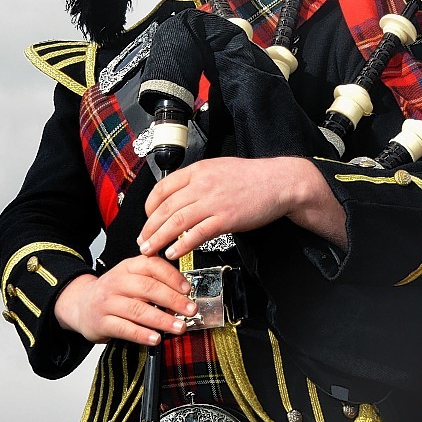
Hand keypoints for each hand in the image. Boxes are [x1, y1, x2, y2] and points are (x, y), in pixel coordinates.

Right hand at [52, 255, 196, 345]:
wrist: (81, 304)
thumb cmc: (113, 292)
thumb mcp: (130, 277)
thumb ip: (153, 280)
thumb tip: (184, 292)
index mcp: (128, 267)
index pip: (152, 265)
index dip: (172, 277)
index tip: (187, 289)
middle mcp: (116, 282)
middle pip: (148, 288)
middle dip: (173, 300)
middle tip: (190, 310)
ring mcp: (107, 302)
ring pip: (138, 310)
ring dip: (162, 320)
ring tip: (179, 327)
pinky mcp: (102, 322)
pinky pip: (124, 328)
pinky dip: (142, 334)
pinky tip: (156, 339)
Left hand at [138, 156, 345, 260]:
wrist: (280, 182)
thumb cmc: (252, 177)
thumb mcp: (219, 168)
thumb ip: (199, 179)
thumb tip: (180, 194)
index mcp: (198, 170)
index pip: (163, 188)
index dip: (149, 206)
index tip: (146, 219)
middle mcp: (202, 183)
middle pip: (165, 207)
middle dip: (149, 227)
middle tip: (141, 241)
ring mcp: (214, 201)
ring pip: (176, 222)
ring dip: (159, 238)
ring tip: (150, 251)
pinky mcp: (226, 218)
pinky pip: (197, 234)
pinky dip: (181, 244)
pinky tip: (173, 253)